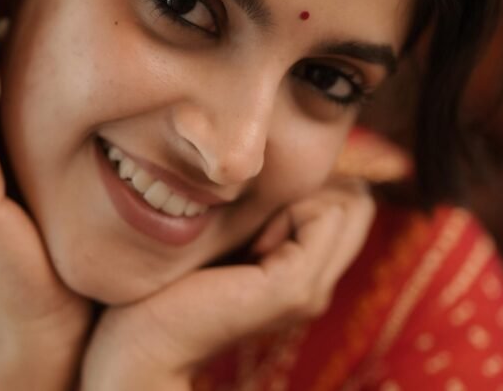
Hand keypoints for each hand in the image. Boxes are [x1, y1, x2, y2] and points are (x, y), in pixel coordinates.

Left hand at [81, 178, 374, 388]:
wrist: (144, 338)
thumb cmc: (173, 279)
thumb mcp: (229, 233)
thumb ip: (262, 212)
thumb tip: (287, 165)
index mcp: (304, 272)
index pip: (351, 201)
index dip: (316, 184)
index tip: (263, 207)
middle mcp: (319, 285)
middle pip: (358, 201)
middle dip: (317, 188)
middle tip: (263, 216)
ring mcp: (312, 290)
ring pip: (350, 204)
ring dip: (302, 199)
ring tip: (256, 231)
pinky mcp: (294, 289)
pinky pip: (324, 217)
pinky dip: (290, 212)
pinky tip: (253, 242)